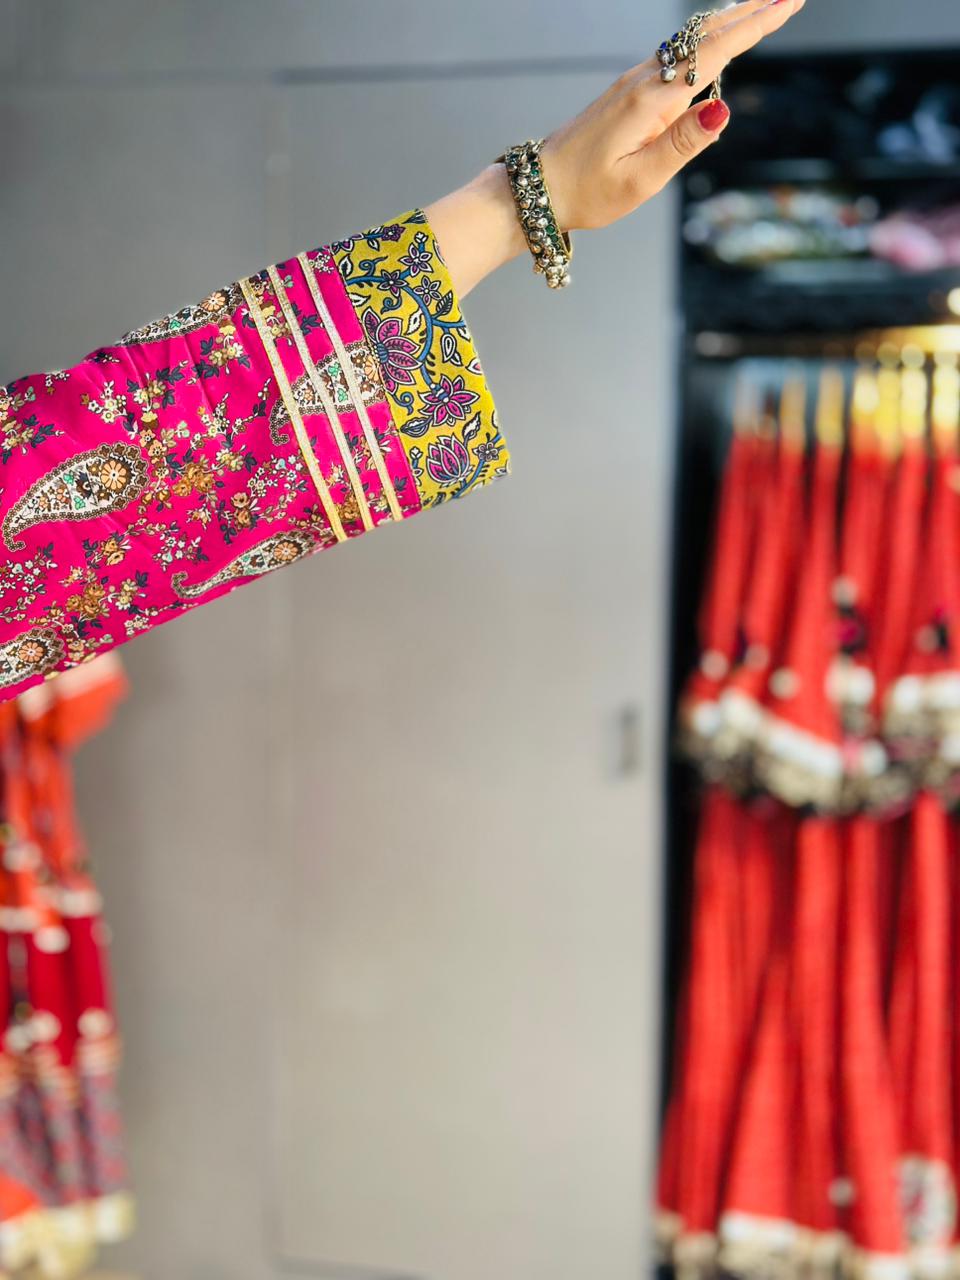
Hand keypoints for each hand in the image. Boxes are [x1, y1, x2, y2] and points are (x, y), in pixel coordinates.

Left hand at [424, 0, 805, 297]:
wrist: (539, 188)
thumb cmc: (587, 192)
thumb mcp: (640, 180)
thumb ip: (683, 144)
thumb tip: (723, 107)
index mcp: (650, 100)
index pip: (713, 54)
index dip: (754, 27)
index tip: (787, 3)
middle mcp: (642, 82)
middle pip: (704, 38)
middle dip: (749, 14)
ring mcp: (633, 84)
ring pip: (690, 43)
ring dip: (729, 22)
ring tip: (762, 6)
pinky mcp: (628, 94)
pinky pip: (675, 57)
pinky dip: (704, 41)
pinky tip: (716, 38)